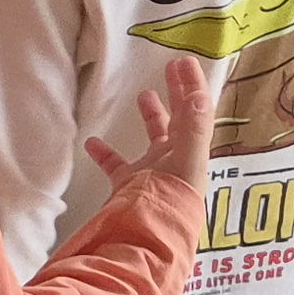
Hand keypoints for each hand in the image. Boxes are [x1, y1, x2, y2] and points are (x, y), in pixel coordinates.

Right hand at [85, 58, 217, 191]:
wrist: (145, 233)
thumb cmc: (170, 197)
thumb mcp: (187, 159)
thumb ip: (193, 128)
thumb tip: (200, 94)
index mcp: (191, 149)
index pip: (196, 111)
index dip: (193, 85)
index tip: (185, 61)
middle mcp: (175, 157)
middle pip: (179, 119)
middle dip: (177, 93)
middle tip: (171, 68)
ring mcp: (152, 170)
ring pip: (153, 137)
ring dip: (151, 115)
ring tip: (144, 94)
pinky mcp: (129, 183)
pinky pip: (116, 163)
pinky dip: (105, 152)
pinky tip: (93, 141)